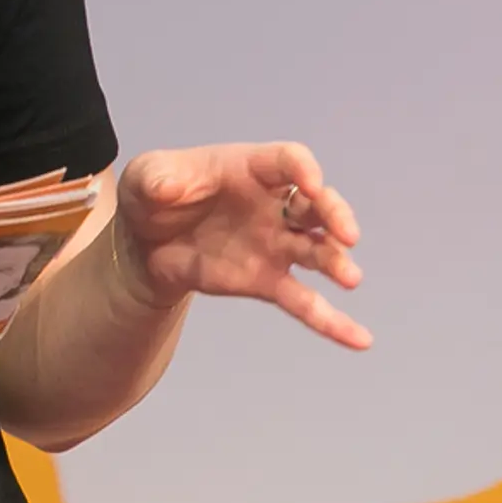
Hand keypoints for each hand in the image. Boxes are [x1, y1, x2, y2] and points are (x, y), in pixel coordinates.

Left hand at [106, 141, 371, 349]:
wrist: (142, 244)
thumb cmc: (154, 197)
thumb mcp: (146, 178)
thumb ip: (156, 178)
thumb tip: (165, 186)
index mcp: (250, 170)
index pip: (288, 161)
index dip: (303, 169)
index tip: (310, 183)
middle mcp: (273, 205)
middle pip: (316, 205)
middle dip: (335, 215)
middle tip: (347, 235)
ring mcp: (274, 245)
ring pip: (317, 251)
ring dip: (336, 262)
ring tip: (349, 279)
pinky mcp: (267, 281)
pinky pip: (305, 303)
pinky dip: (332, 322)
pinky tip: (359, 340)